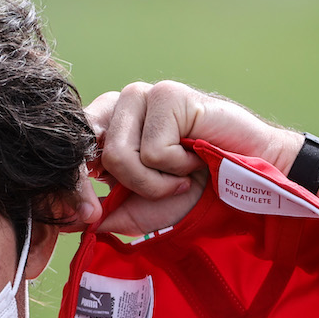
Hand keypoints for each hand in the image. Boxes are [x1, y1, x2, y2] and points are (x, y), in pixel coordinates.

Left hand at [85, 81, 303, 234]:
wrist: (245, 178)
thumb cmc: (195, 190)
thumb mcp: (144, 210)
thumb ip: (110, 215)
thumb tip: (77, 223)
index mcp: (107, 126)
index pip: (73, 151)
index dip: (74, 185)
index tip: (82, 216)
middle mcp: (119, 105)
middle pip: (90, 153)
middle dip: (120, 186)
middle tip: (159, 192)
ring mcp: (141, 95)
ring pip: (120, 155)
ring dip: (154, 181)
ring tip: (182, 172)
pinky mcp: (167, 94)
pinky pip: (153, 151)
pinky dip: (176, 167)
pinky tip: (195, 156)